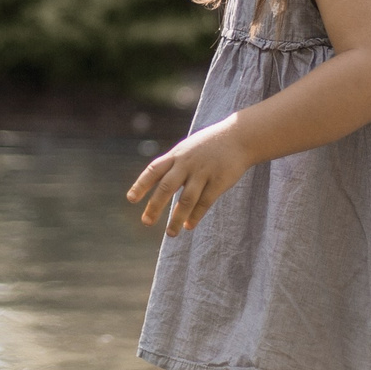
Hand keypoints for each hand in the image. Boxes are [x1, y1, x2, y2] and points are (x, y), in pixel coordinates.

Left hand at [127, 122, 252, 237]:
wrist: (239, 136)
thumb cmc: (210, 144)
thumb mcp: (187, 148)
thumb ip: (173, 163)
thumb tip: (155, 181)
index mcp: (176, 154)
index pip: (154, 170)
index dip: (141, 184)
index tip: (130, 199)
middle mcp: (187, 163)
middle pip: (166, 187)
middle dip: (155, 206)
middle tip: (146, 222)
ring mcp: (203, 172)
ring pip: (186, 199)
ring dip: (177, 218)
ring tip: (171, 233)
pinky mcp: (220, 181)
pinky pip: (205, 202)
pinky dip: (196, 215)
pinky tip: (189, 225)